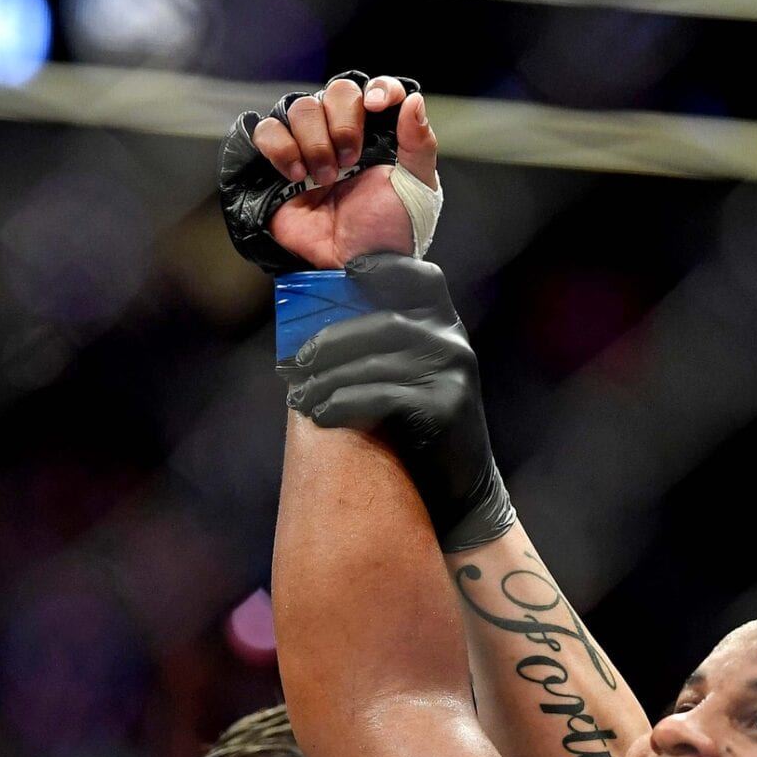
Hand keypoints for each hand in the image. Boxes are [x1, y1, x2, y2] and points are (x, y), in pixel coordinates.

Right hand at [255, 74, 439, 269]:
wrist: (355, 266)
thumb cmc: (389, 231)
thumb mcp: (417, 188)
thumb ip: (420, 143)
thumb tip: (415, 100)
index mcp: (379, 134)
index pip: (377, 89)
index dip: (379, 89)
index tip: (377, 107)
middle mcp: (343, 133)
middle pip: (337, 91)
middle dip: (343, 124)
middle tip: (349, 161)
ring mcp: (309, 146)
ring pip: (300, 107)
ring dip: (314, 142)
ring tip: (325, 179)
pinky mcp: (277, 164)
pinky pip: (266, 131)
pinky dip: (280, 147)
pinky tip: (296, 175)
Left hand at [284, 254, 515, 551]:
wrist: (461, 490)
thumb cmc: (420, 430)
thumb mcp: (410, 376)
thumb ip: (384, 345)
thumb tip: (313, 330)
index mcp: (446, 324)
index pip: (420, 277)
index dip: (383, 267)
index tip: (346, 275)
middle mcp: (454, 340)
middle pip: (383, 323)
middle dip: (331, 342)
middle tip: (294, 366)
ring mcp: (454, 372)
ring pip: (376, 361)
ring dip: (327, 379)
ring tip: (299, 399)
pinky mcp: (447, 407)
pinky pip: (382, 395)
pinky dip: (344, 403)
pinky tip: (322, 415)